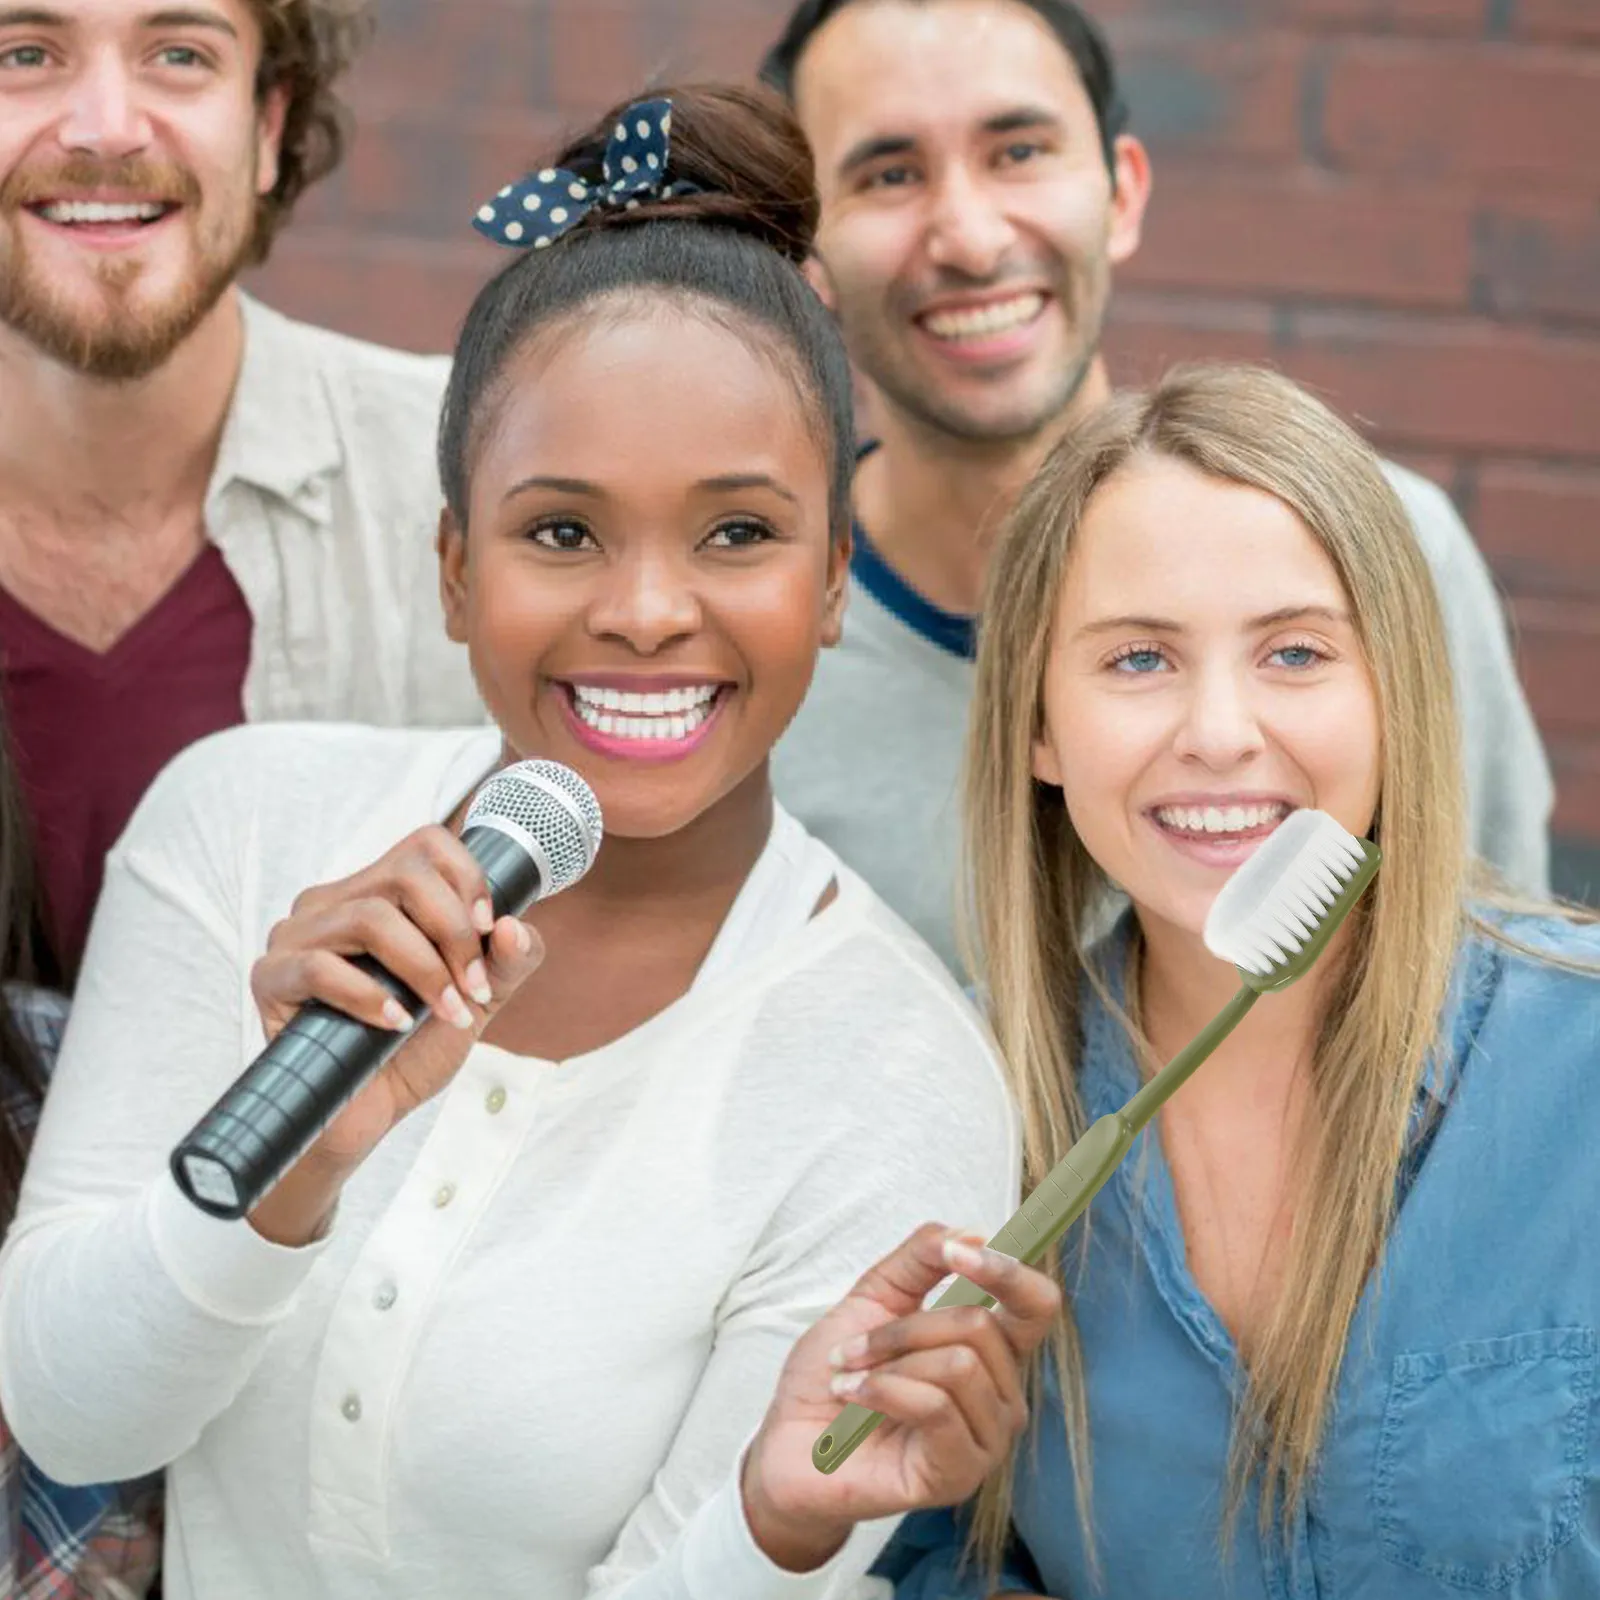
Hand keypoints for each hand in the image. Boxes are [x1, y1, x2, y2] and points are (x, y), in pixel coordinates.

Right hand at [246, 824, 544, 1243]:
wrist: (365, 1115)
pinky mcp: (271, 977)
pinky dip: (371, 997)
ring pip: (369, 916)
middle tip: (474, 988)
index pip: (427, 843)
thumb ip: (510, 961)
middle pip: (405, 874)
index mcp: (380, 893)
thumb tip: (512, 927)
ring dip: (424, 969)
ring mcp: (296, 935)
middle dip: (455, 932)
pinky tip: (395, 1024)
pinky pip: (320, 967)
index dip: (469, 879)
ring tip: (446, 1011)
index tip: (489, 931)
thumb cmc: (412, 1050)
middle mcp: (335, 902)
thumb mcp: (479, 1000)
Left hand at [739, 1223, 1061, 1570]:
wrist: (792, 1442)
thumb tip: (975, 1233)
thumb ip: (922, 1257)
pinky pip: (937, 1407)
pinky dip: (884, 1390)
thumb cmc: (837, 1371)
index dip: (1007, 1271)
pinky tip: (855, 1400)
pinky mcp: (959, 1473)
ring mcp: (986, 1439)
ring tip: (852, 1379)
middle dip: (905, 1326)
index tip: (956, 1253)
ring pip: (959, 1365)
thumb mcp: (875, 1296)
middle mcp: (1001, 1394)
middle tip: (855, 1348)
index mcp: (990, 1349)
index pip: (1037, 1304)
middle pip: (980, 1326)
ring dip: (888, 1362)